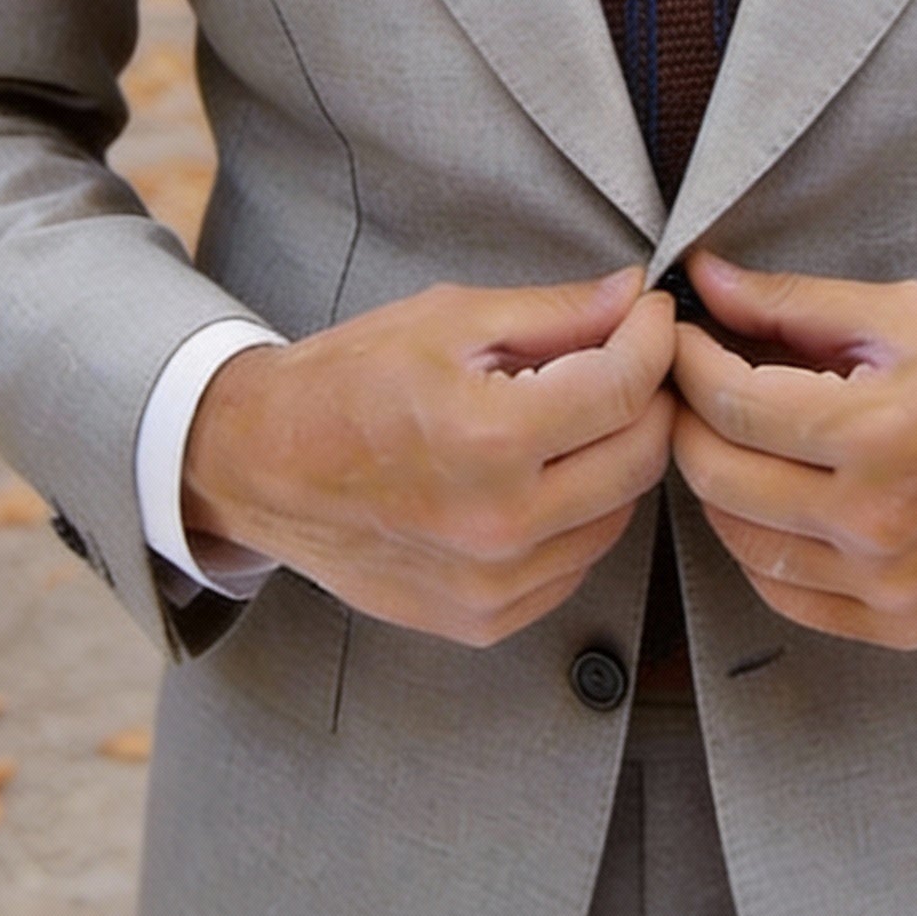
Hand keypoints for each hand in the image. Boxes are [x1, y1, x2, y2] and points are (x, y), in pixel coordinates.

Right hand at [182, 269, 675, 646]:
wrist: (263, 464)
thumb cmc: (348, 382)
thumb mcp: (450, 320)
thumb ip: (555, 312)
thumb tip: (632, 296)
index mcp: (489, 438)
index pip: (625, 389)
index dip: (653, 340)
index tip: (650, 315)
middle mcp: (498, 523)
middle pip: (639, 457)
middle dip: (649, 397)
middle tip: (628, 358)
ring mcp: (492, 583)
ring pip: (617, 514)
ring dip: (616, 457)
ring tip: (577, 415)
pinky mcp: (484, 619)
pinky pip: (575, 563)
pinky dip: (579, 514)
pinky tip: (543, 474)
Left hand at [670, 253, 916, 649]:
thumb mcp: (908, 314)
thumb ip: (795, 302)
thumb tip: (707, 279)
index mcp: (878, 431)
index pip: (731, 402)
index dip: (687, 361)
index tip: (680, 337)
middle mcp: (877, 520)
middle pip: (719, 475)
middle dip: (687, 419)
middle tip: (691, 383)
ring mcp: (887, 583)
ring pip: (740, 541)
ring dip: (718, 483)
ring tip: (733, 436)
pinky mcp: (900, 623)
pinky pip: (786, 596)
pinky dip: (760, 547)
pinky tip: (772, 501)